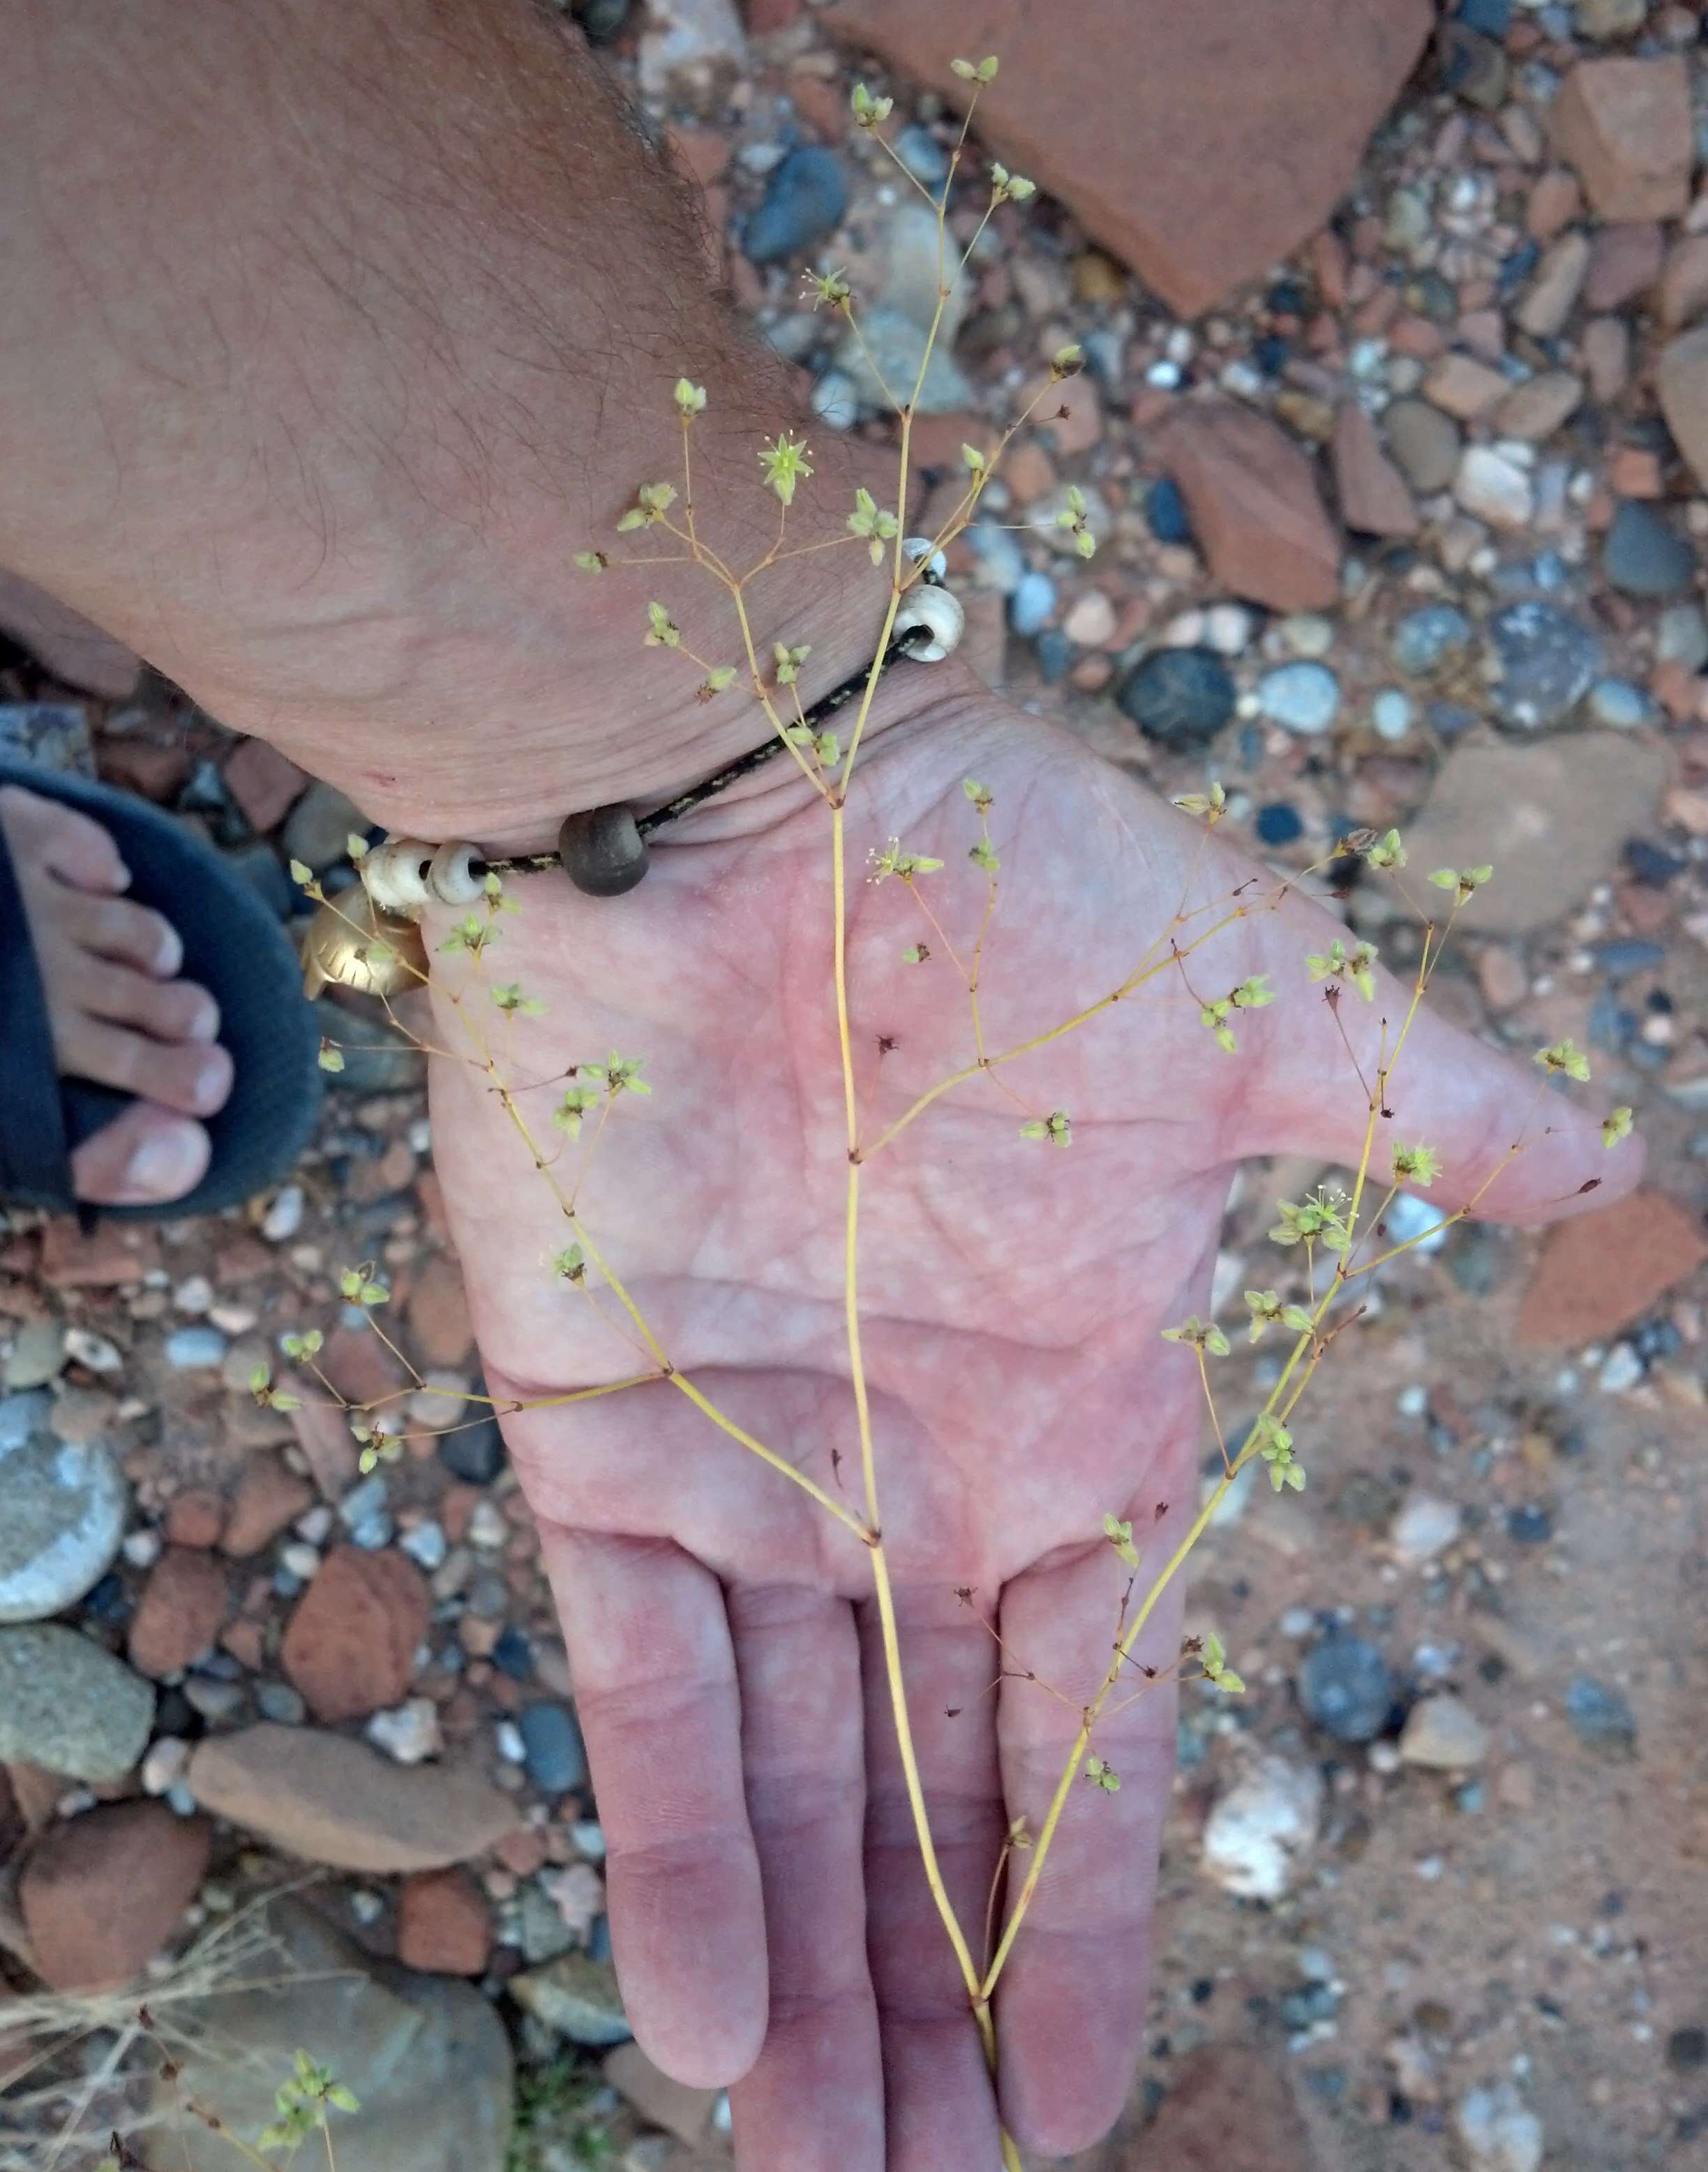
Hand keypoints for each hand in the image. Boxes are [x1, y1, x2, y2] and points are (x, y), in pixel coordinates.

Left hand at [424, 663, 1634, 2170]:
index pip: (1098, 1722)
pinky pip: (637, 1688)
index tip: (1087, 2096)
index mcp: (1080, 1414)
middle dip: (938, 2004)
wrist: (755, 788)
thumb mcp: (1273, 1013)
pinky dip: (668, 1854)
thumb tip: (1622, 1169)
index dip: (1098, 1910)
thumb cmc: (1022, 886)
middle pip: (932, 1802)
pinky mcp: (596, 1434)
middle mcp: (915, 1478)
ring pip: (783, 1784)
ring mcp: (750, 1469)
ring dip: (806, 1990)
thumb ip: (1429, 1115)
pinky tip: (697, 2038)